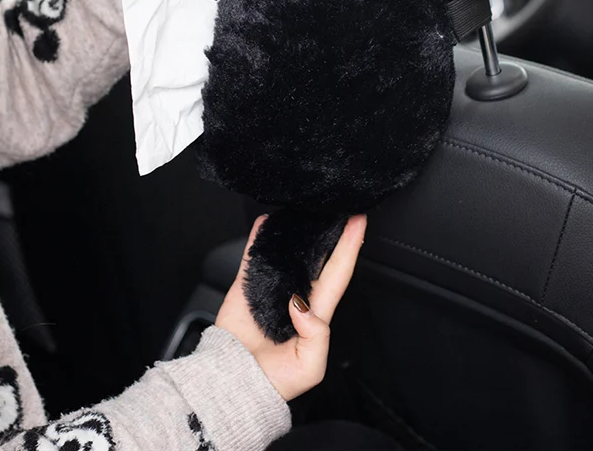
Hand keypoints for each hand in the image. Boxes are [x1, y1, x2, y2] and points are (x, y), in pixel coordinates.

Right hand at [216, 213, 366, 400]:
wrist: (234, 384)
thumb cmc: (274, 382)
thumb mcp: (310, 367)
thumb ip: (317, 335)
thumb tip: (301, 304)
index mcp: (316, 313)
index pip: (339, 272)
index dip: (350, 247)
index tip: (358, 222)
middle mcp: (297, 295)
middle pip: (317, 255)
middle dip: (329, 232)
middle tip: (336, 207)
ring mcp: (272, 287)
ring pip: (288, 250)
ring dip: (296, 230)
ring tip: (307, 207)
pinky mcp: (247, 285)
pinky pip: (254, 255)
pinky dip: (259, 237)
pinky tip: (266, 221)